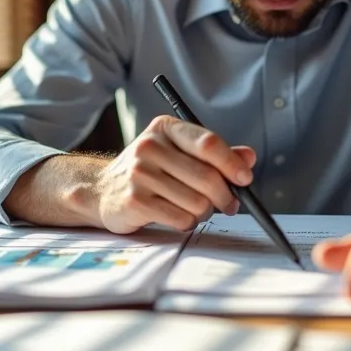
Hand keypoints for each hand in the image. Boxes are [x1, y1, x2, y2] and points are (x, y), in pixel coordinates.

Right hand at [91, 115, 254, 233]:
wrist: (102, 189)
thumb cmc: (149, 170)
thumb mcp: (179, 153)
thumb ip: (214, 155)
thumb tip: (248, 158)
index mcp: (165, 128)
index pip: (208, 142)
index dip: (231, 163)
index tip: (245, 179)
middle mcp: (149, 147)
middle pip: (207, 177)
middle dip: (225, 196)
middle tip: (229, 204)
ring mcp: (139, 174)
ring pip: (197, 202)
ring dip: (205, 211)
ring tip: (196, 208)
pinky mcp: (135, 201)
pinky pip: (181, 218)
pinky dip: (188, 222)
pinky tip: (178, 216)